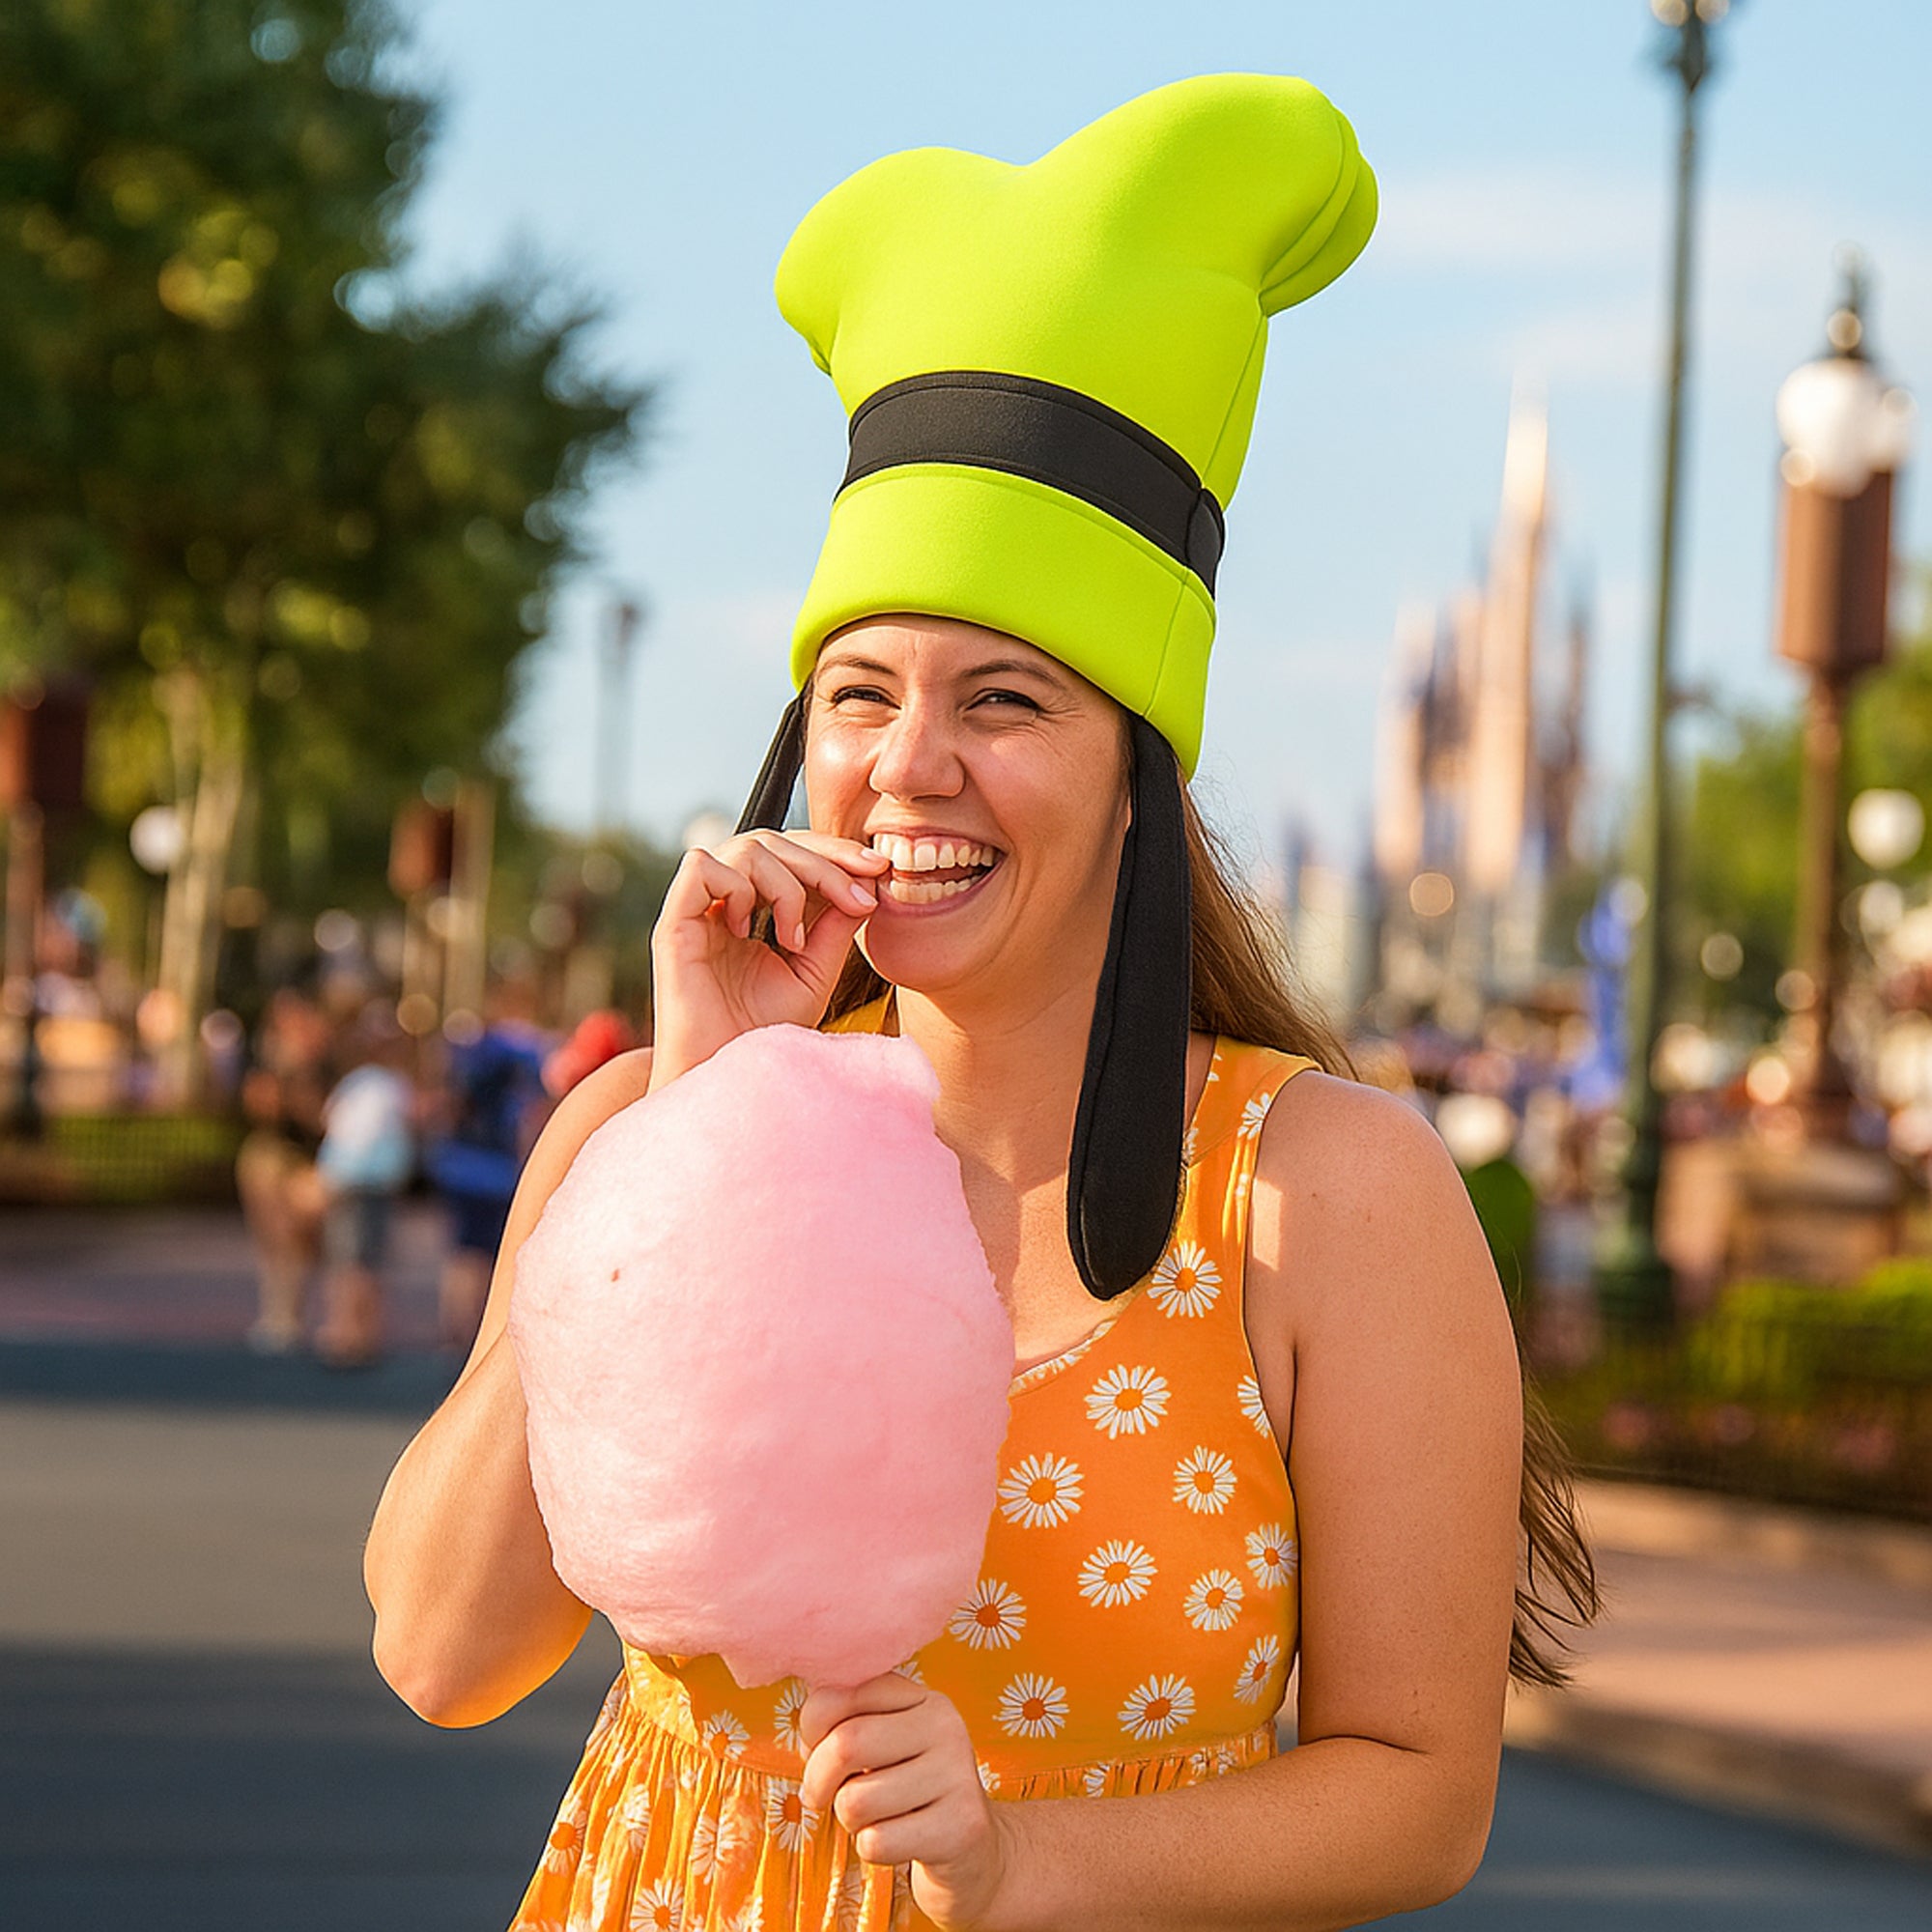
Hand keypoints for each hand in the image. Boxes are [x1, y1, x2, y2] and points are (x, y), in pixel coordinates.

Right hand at [648, 830, 889, 1089]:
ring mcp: (697, 911)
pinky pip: (700, 867)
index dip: (834, 852)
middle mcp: (723, 903)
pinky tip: (749, 933)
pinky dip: (737, 888)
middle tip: (860, 895)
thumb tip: (866, 883)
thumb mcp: (814, 975)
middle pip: (773, 840)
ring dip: (786, 886)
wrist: (727, 1079)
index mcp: (754, 909)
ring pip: (745, 848)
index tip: (880, 870)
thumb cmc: (764, 1037)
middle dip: (825, 860)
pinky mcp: (672, 925)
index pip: (792, 853)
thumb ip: (835, 928)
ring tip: (795, 940)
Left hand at [800, 1674, 1018, 1930]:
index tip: (817, 1750)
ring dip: (850, 1822)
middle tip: (823, 1796)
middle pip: (846, 1744)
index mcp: (921, 1697)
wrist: (974, 1853)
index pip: (836, 1695)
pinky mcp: (961, 1827)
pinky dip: (873, 1850)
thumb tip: (808, 1733)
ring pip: (855, 1801)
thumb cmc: (909, 1794)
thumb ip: (843, 1725)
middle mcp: (945, 1726)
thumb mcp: (881, 1747)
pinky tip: (901, 1842)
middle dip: (818, 1780)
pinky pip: (876, 1842)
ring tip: (878, 1818)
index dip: (810, 1729)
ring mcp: (958, 1775)